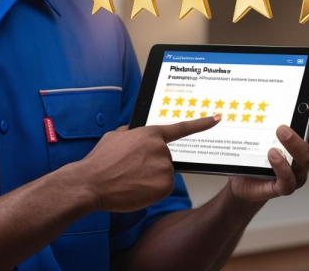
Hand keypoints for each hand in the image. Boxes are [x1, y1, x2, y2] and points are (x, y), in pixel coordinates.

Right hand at [79, 115, 219, 212]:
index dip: (202, 123)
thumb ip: (131, 133)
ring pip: (164, 173)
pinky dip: (152, 190)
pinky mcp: (165, 184)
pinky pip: (163, 187)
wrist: (91, 183)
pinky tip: (135, 188)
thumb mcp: (115, 137)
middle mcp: (161, 148)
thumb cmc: (100, 161)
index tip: (217, 118)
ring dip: (151, 178)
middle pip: (165, 158)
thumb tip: (134, 134)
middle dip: (152, 164)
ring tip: (130, 179)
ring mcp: (164, 166)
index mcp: (150, 133)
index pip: (182, 128)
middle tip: (131, 169)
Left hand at [228, 100, 308, 202]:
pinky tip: (272, 155)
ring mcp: (294, 173)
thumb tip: (256, 94)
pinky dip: (282, 167)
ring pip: (303, 162)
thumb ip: (263, 118)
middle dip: (299, 135)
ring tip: (278, 136)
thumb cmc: (252, 155)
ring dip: (293, 147)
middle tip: (282, 127)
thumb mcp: (258, 134)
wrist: (240, 181)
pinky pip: (288, 180)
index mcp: (299, 140)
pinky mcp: (281, 187)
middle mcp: (300, 158)